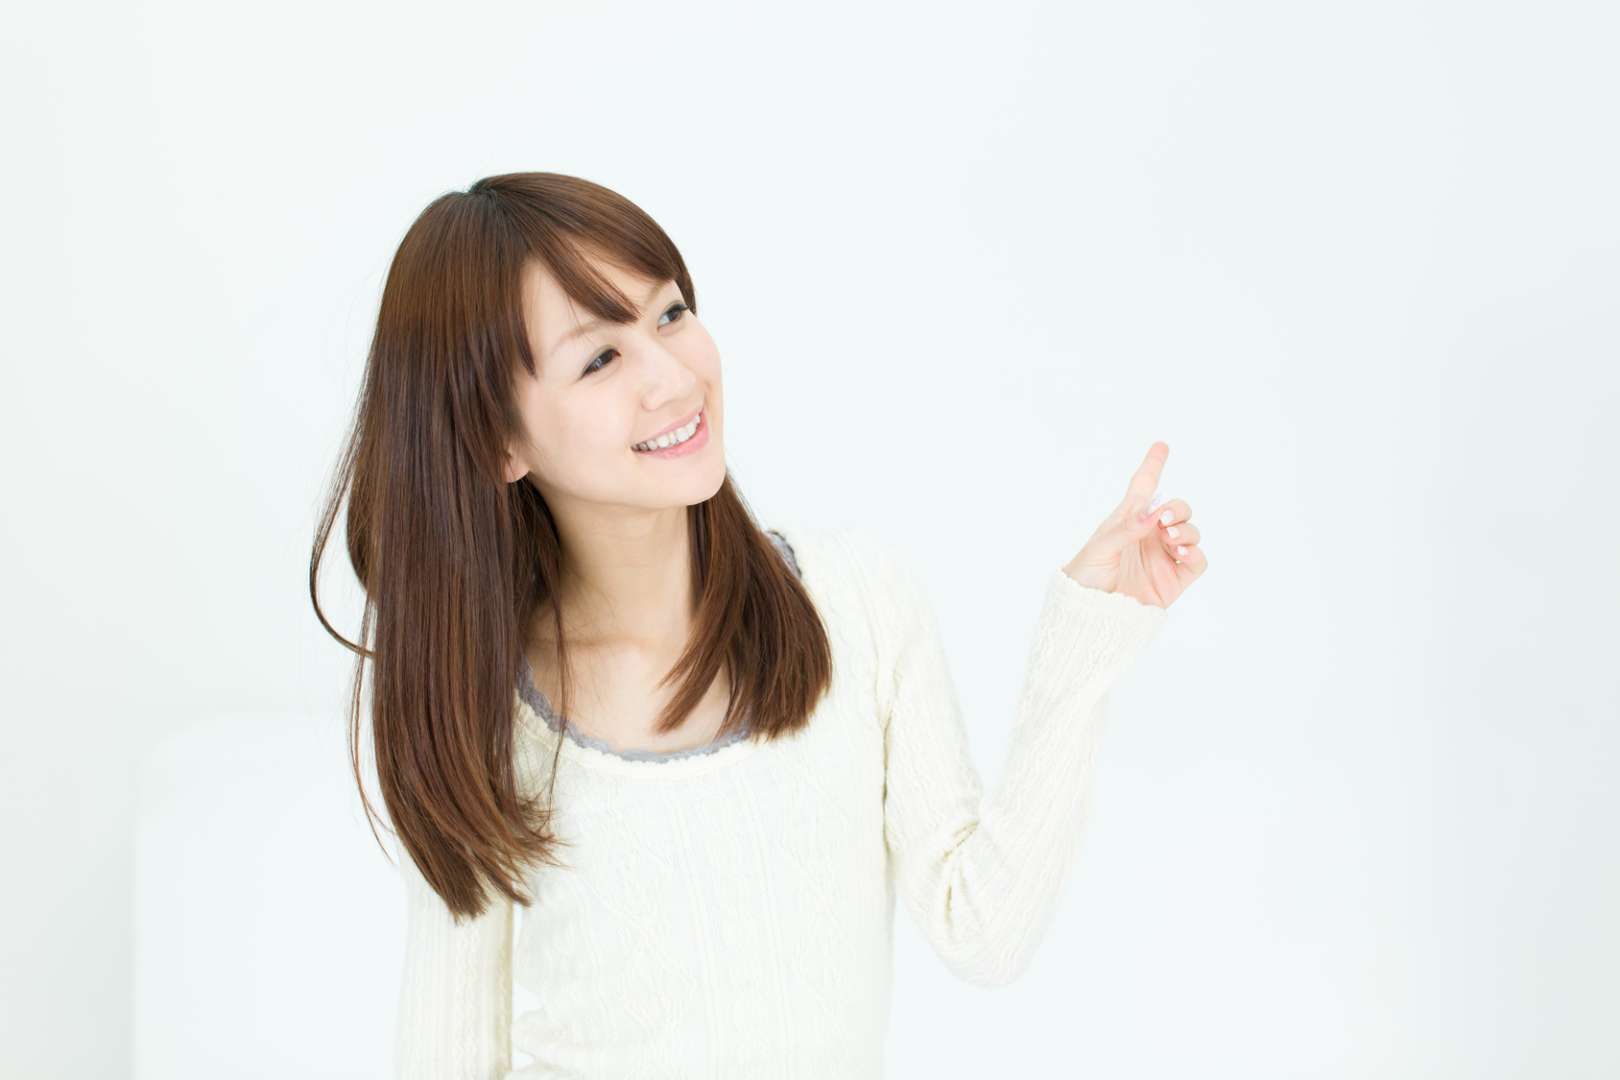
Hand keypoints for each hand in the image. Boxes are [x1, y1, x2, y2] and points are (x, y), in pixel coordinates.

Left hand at [1062, 441, 1205, 608]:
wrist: (1090, 615)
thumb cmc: (1086, 577)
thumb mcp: (1100, 548)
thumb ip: (1128, 529)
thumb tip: (1154, 513)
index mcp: (1127, 521)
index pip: (1144, 488)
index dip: (1153, 465)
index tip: (1161, 446)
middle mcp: (1149, 535)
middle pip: (1177, 509)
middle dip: (1178, 509)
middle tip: (1164, 520)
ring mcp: (1164, 557)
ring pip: (1191, 532)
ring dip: (1186, 530)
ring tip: (1170, 540)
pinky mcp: (1175, 580)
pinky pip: (1197, 561)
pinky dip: (1195, 553)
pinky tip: (1180, 553)